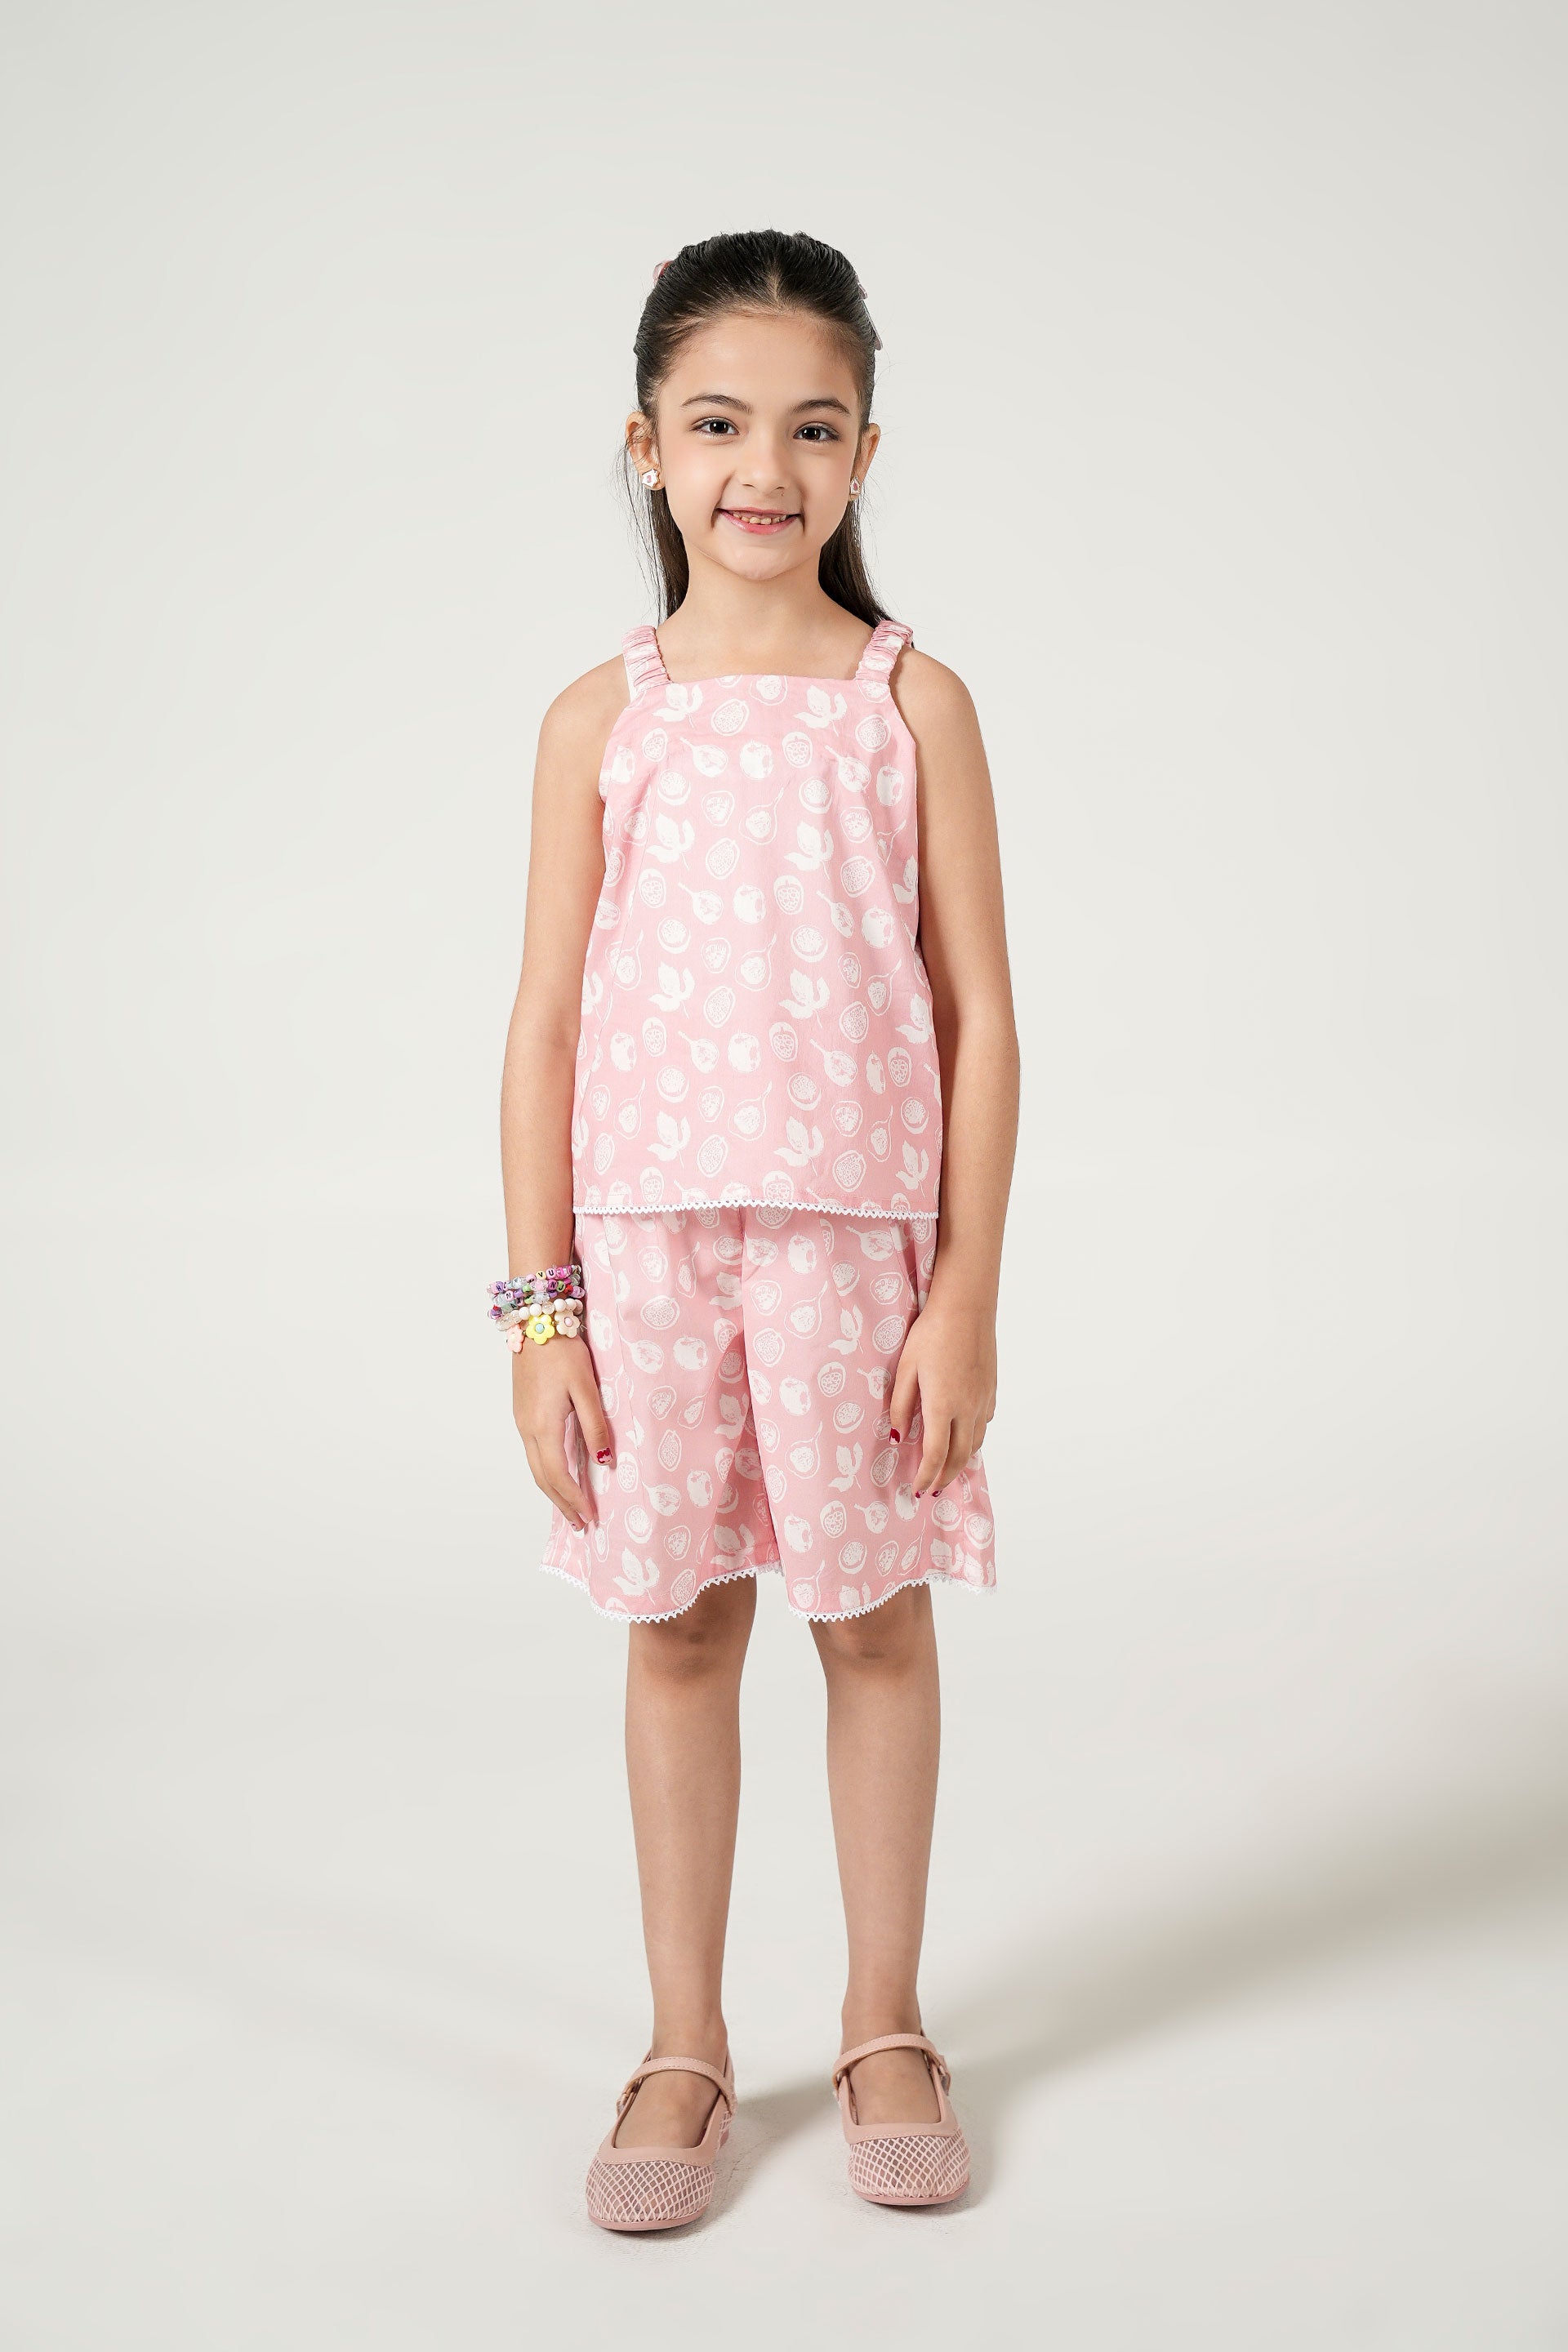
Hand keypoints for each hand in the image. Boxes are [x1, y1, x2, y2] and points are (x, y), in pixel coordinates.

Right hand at [511, 1335, 611, 1531]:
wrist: (534, 1322)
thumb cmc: (563, 1352)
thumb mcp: (586, 1388)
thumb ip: (595, 1425)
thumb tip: (604, 1460)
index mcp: (544, 1426)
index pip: (558, 1475)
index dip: (574, 1499)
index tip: (590, 1517)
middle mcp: (528, 1429)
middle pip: (543, 1478)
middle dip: (562, 1503)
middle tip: (580, 1524)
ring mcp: (522, 1421)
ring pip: (536, 1467)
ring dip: (553, 1490)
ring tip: (570, 1507)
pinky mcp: (523, 1413)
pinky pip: (534, 1453)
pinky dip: (546, 1472)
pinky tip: (558, 1475)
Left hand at [887, 1298, 996, 1495]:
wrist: (966, 1308)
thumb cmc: (930, 1334)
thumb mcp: (906, 1369)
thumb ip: (901, 1406)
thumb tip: (898, 1438)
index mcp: (942, 1406)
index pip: (935, 1456)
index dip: (925, 1477)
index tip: (917, 1489)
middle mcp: (967, 1409)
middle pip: (958, 1458)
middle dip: (944, 1478)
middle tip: (932, 1490)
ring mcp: (983, 1401)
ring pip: (975, 1444)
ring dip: (960, 1462)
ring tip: (946, 1471)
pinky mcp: (991, 1391)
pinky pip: (984, 1425)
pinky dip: (973, 1440)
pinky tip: (964, 1438)